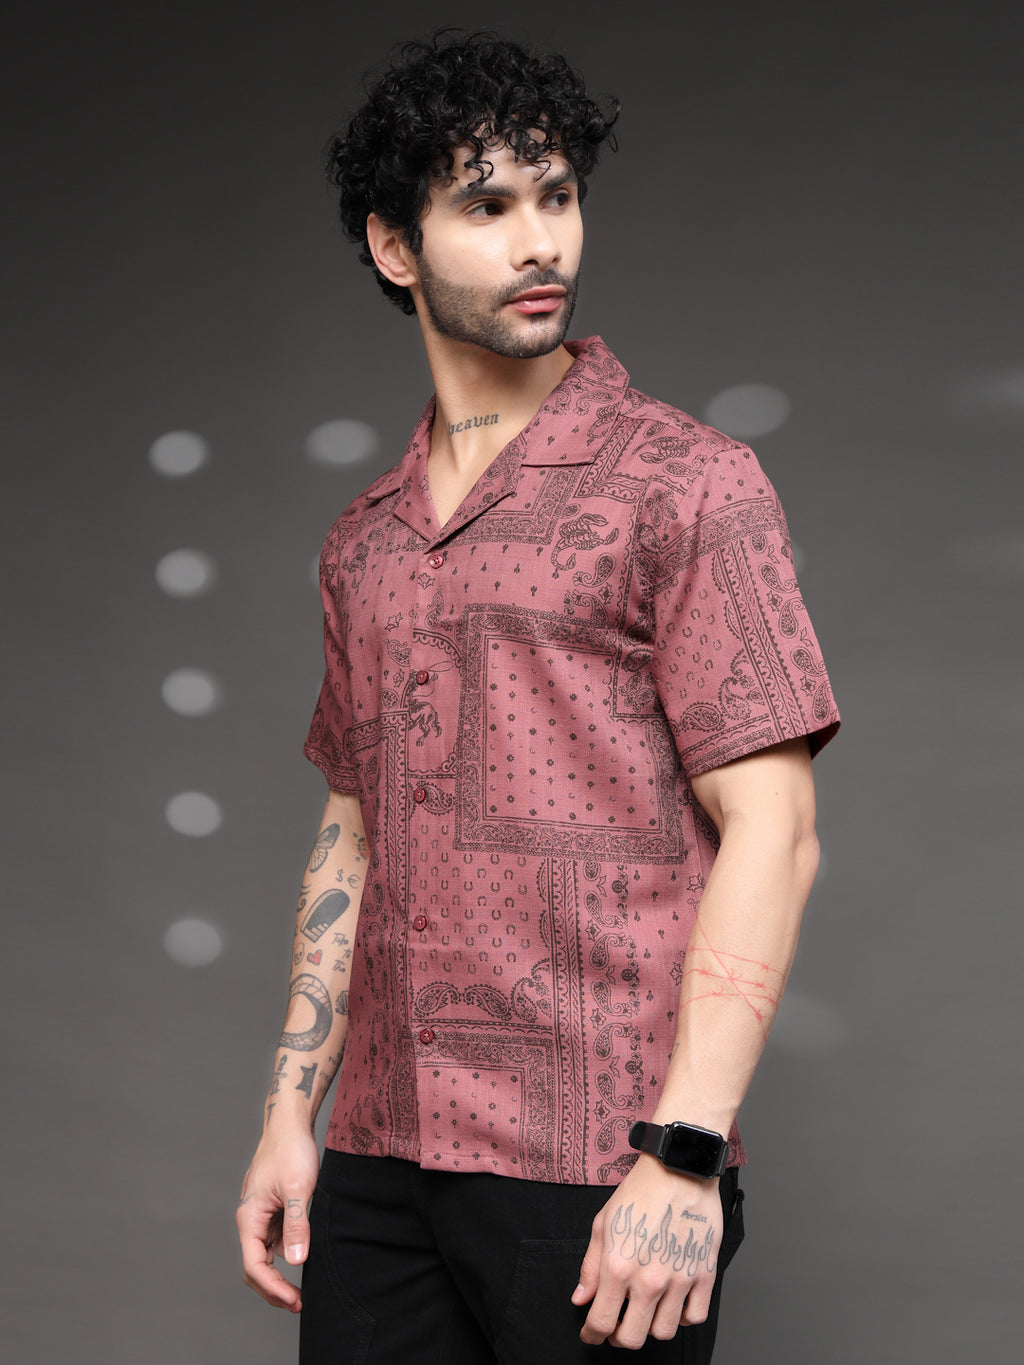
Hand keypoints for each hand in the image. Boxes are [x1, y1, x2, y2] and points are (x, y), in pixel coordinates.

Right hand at [236, 1122, 320, 1311]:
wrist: (289, 1122)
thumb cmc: (291, 1149)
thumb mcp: (298, 1187)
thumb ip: (296, 1224)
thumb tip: (295, 1261)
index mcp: (249, 1217)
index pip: (255, 1266)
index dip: (273, 1288)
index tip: (294, 1300)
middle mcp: (250, 1220)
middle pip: (255, 1267)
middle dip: (273, 1290)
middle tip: (298, 1304)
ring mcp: (261, 1216)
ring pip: (265, 1257)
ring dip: (279, 1277)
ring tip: (301, 1292)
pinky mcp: (272, 1210)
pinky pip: (274, 1242)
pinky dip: (285, 1257)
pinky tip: (302, 1261)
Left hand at [572, 1156, 722, 1348]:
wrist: (677, 1169)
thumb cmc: (639, 1192)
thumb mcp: (603, 1223)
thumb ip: (590, 1267)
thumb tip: (581, 1299)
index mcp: (618, 1267)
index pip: (601, 1322)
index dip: (592, 1334)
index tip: (591, 1334)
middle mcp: (649, 1279)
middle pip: (632, 1338)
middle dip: (618, 1337)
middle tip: (616, 1325)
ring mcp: (680, 1279)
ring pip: (664, 1333)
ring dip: (650, 1327)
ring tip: (645, 1311)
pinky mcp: (705, 1274)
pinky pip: (694, 1317)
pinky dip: (682, 1317)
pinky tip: (673, 1304)